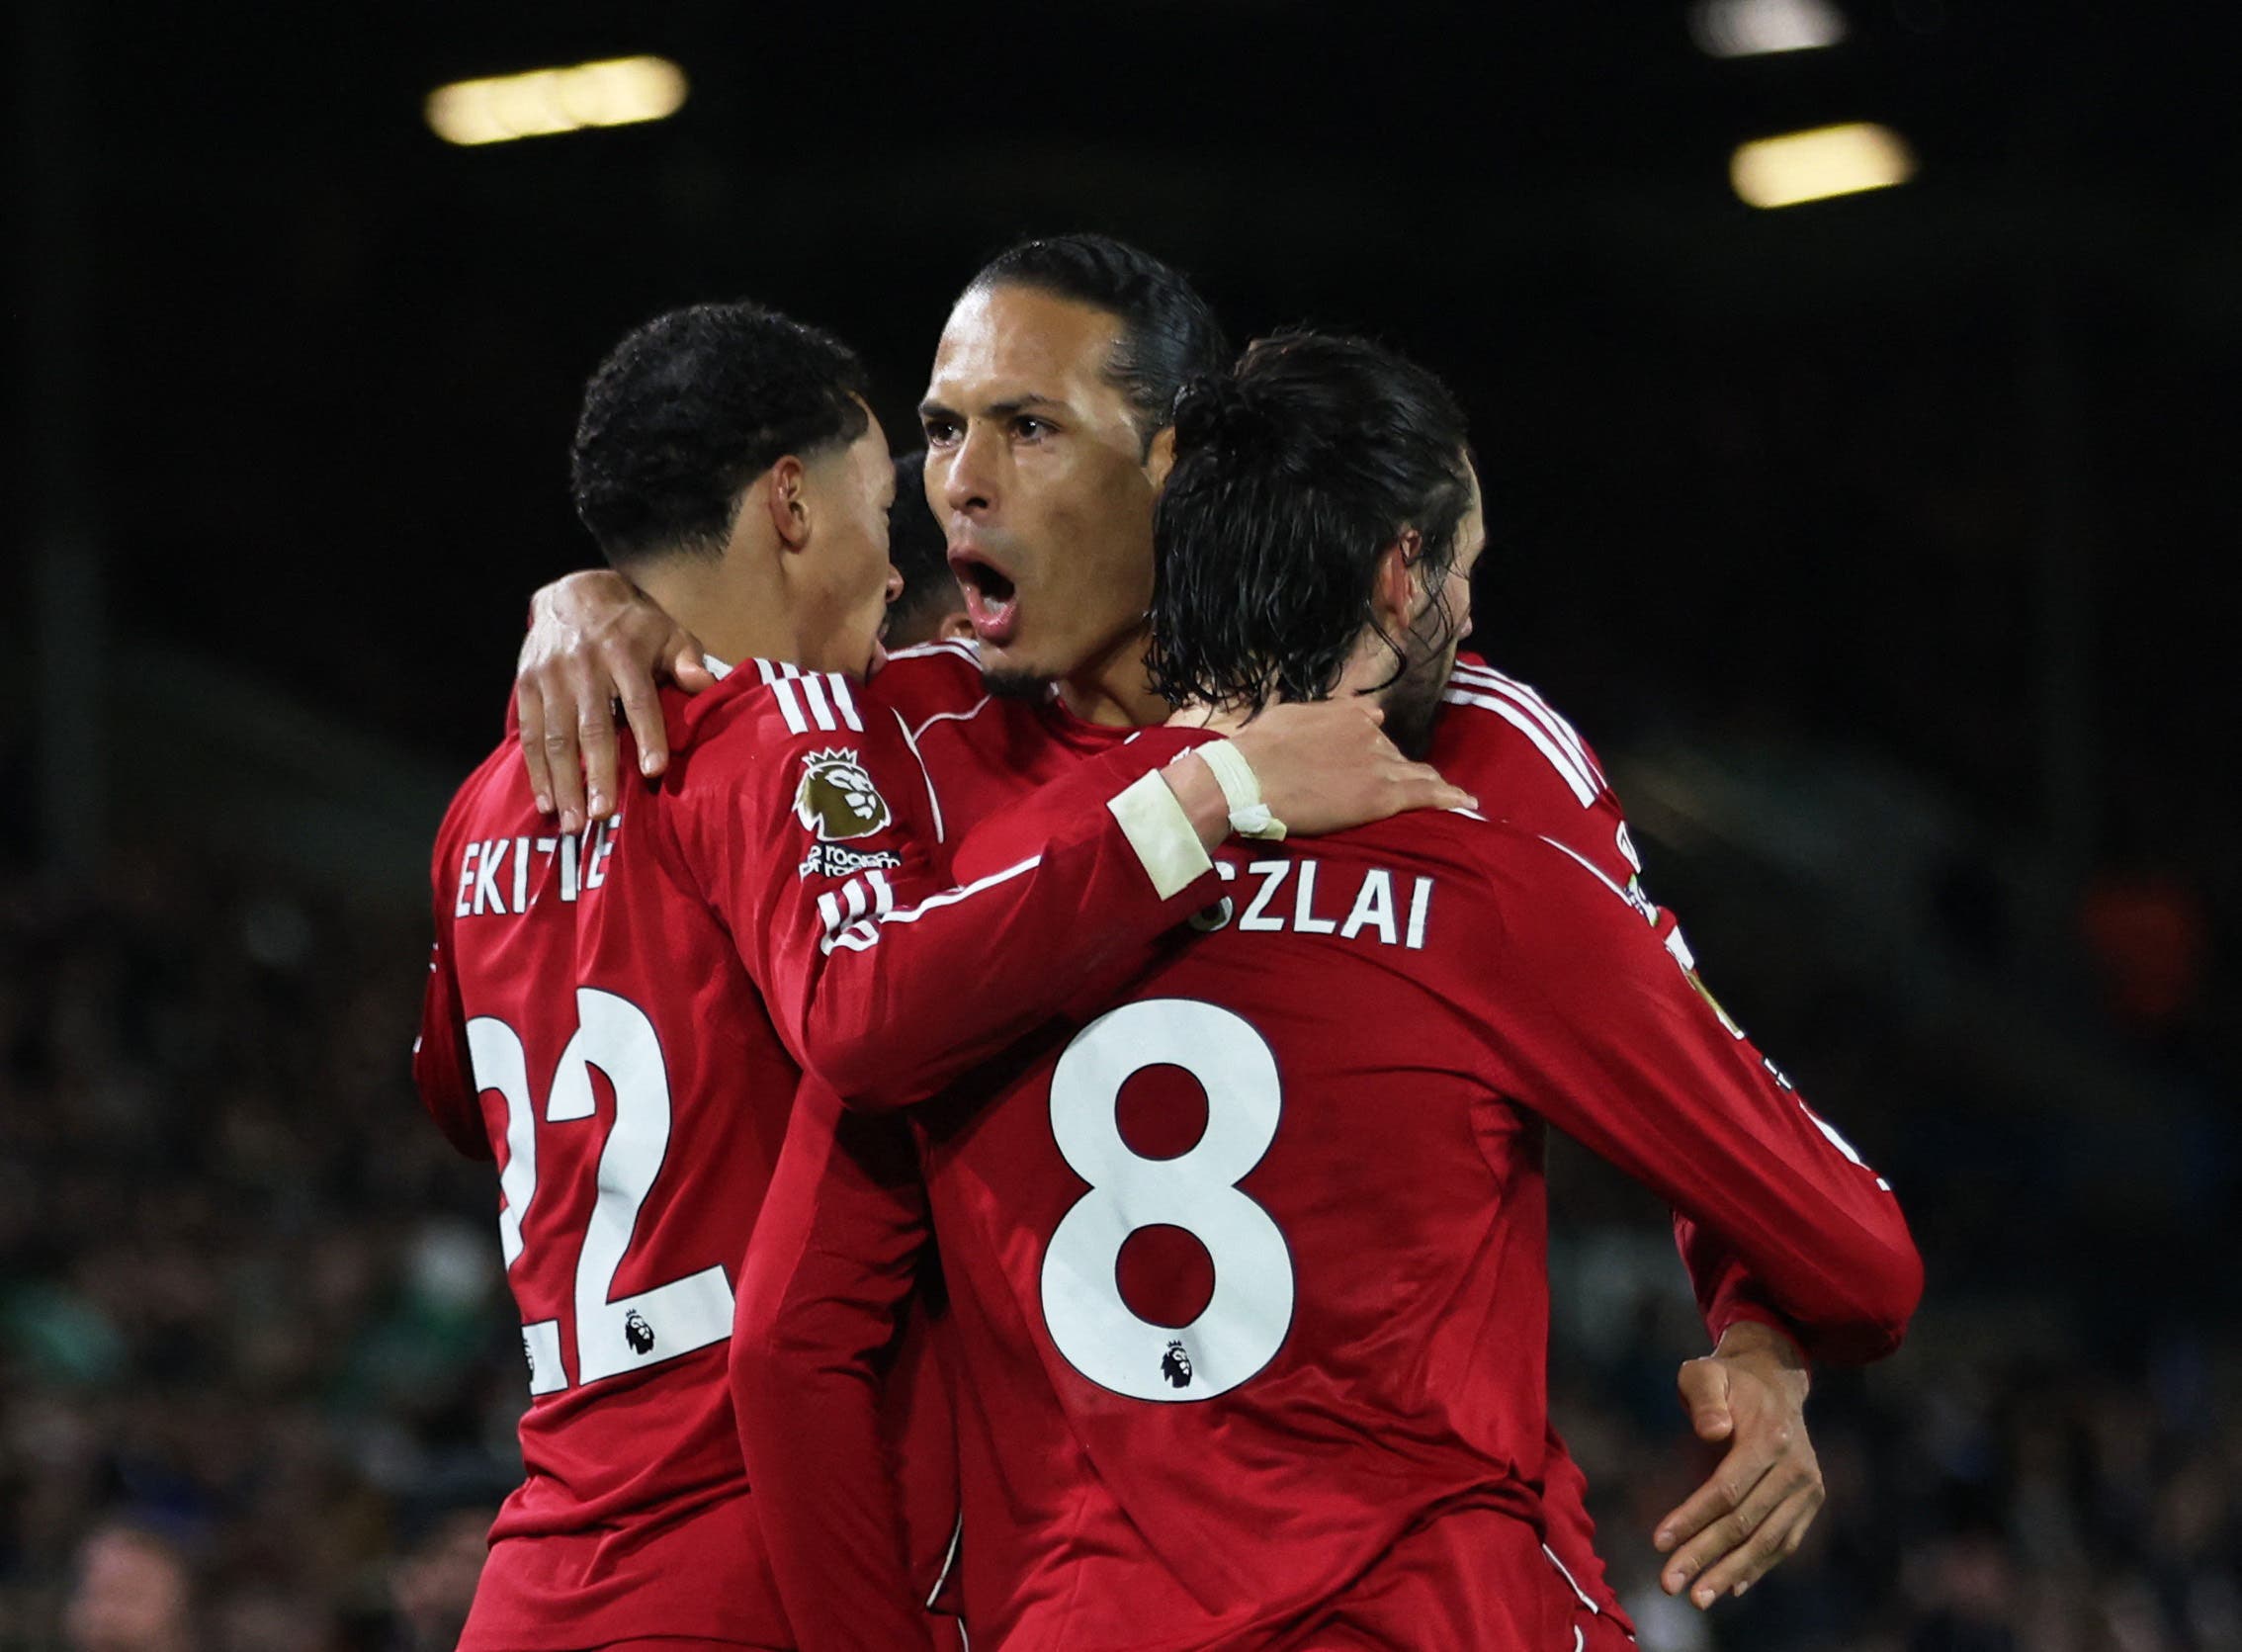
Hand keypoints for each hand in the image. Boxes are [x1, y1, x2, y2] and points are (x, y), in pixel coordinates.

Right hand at [515, 571, 713, 833]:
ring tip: (574, 823)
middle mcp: (583, 667)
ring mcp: (550, 678)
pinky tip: (546, 802)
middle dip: (597, 773)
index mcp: (624, 654)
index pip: (639, 699)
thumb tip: (707, 685)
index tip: (655, 770)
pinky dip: (537, 771)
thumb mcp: (666, 631)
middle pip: (592, 726)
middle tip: (604, 815)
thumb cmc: (632, 626)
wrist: (572, 594)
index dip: (648, 734)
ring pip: (555, 737)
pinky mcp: (527, 686)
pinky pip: (530, 735)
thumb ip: (686, 660)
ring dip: (564, 783)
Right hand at [1222, 700, 1474, 835]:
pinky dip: (1449, 797)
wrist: (1248, 777)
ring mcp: (1378, 762)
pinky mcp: (1382, 794)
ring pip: (1415, 773)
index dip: (1376, 745)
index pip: (1374, 725)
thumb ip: (1319, 714)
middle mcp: (1369, 733)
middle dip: (1401, 769)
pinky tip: (1467, 803)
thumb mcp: (1286, 715)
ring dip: (1429, 784)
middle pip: (1396, 753)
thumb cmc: (1255, 750)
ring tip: (1448, 797)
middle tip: (1405, 789)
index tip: (1376, 758)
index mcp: (1346, 713)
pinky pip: (1426, 794)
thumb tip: (1340, 712)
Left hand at [1653, 1319, 1823, 1608]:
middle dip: (1704, 1555)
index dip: (1694, 1517)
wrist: (1774, 1381)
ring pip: (1767, 1541)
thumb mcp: (1706, 1372)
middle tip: (1668, 1584)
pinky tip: (1729, 1587)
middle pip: (1745, 1522)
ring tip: (1696, 1597)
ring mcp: (1807, 1488)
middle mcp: (1795, 1468)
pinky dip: (1757, 1567)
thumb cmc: (1727, 1380)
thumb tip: (1712, 1431)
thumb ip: (1704, 1398)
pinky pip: (1783, 1542)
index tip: (1659, 1542)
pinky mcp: (1809, 1502)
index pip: (1728, 1489)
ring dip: (1730, 1572)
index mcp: (1770, 1437)